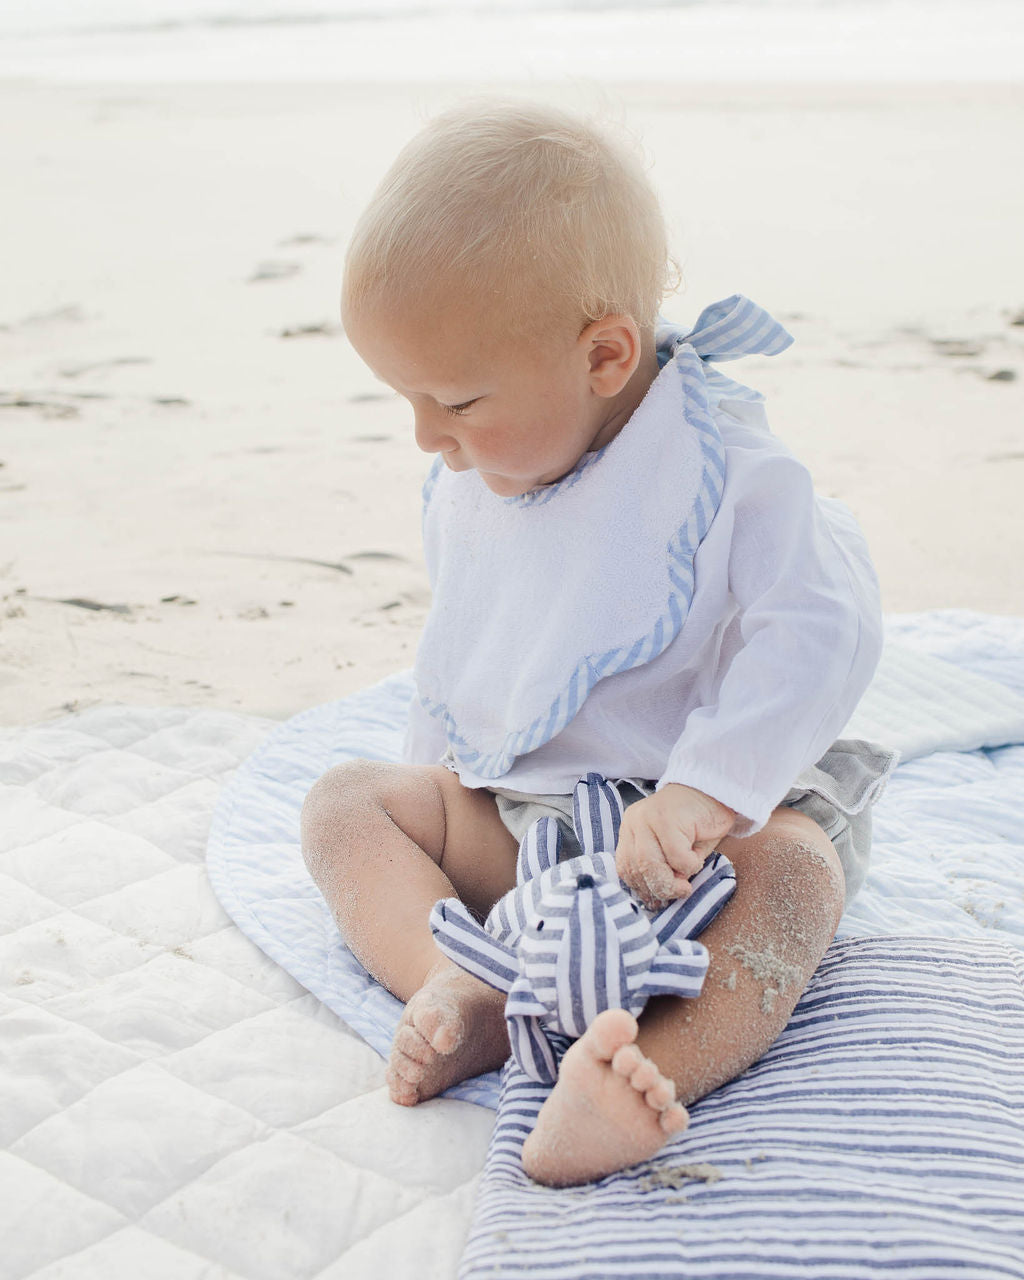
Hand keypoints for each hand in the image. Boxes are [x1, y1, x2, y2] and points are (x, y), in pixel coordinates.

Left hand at [615, 783, 735, 908]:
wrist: (716, 792)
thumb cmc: (697, 825)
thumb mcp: (674, 852)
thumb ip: (662, 870)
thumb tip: (657, 899)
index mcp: (631, 830)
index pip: (625, 868)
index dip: (643, 887)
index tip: (661, 897)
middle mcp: (634, 823)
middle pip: (636, 868)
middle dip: (660, 888)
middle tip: (681, 891)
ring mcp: (648, 818)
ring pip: (650, 864)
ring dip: (672, 881)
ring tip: (687, 881)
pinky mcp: (667, 818)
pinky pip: (676, 856)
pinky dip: (690, 865)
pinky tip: (697, 856)